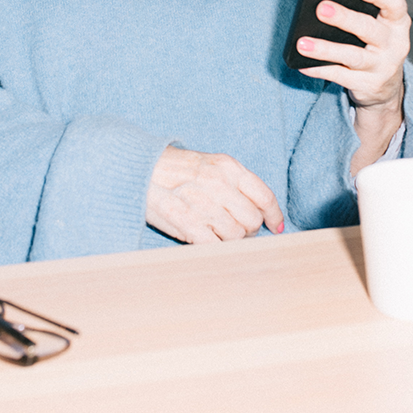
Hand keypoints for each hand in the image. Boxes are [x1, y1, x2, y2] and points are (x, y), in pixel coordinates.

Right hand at [146, 146, 284, 242]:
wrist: (137, 170)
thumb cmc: (174, 169)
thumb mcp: (210, 164)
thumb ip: (235, 182)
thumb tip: (260, 210)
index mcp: (228, 167)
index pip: (264, 196)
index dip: (273, 215)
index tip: (275, 226)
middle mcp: (219, 185)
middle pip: (252, 220)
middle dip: (248, 229)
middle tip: (235, 228)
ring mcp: (204, 205)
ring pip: (236, 236)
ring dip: (230, 240)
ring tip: (216, 232)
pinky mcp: (188, 224)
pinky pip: (215, 246)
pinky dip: (215, 248)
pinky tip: (207, 240)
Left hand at [294, 0, 409, 170]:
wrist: (387, 87)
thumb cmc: (377, 46)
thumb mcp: (380, 26)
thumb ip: (364, 12)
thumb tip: (327, 0)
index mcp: (398, 23)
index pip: (394, 3)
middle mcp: (394, 44)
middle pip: (369, 29)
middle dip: (344, 18)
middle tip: (321, 9)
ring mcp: (382, 67)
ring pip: (352, 56)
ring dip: (326, 49)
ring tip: (303, 43)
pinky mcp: (367, 85)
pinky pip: (339, 76)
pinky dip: (319, 69)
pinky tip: (303, 63)